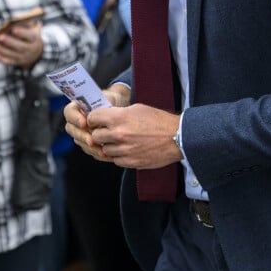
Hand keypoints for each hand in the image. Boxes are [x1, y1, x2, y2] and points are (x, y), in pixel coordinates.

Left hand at [0, 20, 43, 68]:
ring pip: (14, 55)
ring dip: (4, 51)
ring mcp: (25, 56)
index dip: (22, 33)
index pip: (30, 35)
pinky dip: (3, 59)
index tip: (13, 29)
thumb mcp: (30, 26)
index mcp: (35, 38)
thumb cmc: (27, 32)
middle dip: (9, 41)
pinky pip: (11, 61)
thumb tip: (19, 18)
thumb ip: (25, 21)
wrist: (34, 49)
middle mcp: (32, 48)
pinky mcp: (18, 62)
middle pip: (21, 46)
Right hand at [65, 84, 128, 160]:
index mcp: (77, 107)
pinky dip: (97, 154)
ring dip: (90, 148)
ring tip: (102, 151)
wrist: (118, 109)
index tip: (84, 123)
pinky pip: (89, 150)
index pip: (69, 112)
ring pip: (80, 142)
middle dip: (82, 137)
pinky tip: (107, 155)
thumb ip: (101, 105)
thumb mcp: (108, 98)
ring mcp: (80, 133)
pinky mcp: (87, 143)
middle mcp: (75, 121)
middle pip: (72, 130)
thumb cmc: (111, 101)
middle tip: (92, 141)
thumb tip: (99, 113)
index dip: (75, 118)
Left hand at [66, 96, 180, 168]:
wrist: (177, 137)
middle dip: (99, 133)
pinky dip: (118, 156)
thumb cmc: (159, 121)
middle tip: (106, 132)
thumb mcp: (137, 109)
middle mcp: (119, 134)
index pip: (93, 118)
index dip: (93, 119)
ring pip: (104, 150)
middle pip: (95, 136)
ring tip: (119, 141)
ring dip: (109, 146)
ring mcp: (124, 150)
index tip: (96, 121)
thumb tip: (105, 116)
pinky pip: (115, 160)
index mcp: (119, 118)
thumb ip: (119, 113)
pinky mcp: (130, 162)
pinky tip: (126, 149)